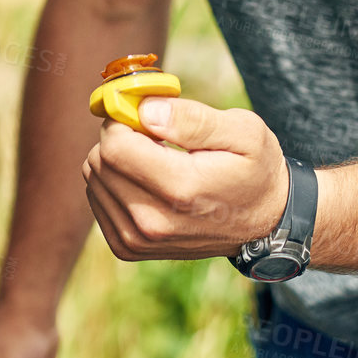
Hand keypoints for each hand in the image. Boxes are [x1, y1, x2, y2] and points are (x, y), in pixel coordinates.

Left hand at [82, 96, 289, 260]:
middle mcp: (153, 222)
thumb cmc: (255, 168)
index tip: (145, 111)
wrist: (263, 221)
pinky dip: (114, 181)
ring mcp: (138, 240)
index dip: (123, 118)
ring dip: (116, 159)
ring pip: (93, 179)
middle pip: (99, 162)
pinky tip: (146, 179)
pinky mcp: (128, 247)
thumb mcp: (243, 132)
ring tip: (155, 158)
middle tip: (153, 133)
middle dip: (119, 135)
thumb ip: (193, 119)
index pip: (114, 146)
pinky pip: (96, 199)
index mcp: (181, 189)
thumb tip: (145, 110)